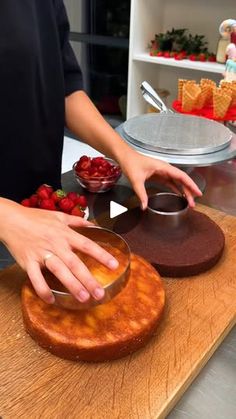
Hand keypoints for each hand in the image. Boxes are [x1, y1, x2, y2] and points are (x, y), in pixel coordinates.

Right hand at [0, 199, 117, 303]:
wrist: (11, 219)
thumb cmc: (36, 218)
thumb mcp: (59, 216)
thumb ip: (77, 221)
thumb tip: (93, 225)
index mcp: (65, 234)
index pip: (87, 245)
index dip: (101, 255)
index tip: (114, 265)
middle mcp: (56, 244)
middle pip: (75, 263)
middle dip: (88, 279)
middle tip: (100, 293)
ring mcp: (41, 254)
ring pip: (59, 271)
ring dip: (71, 285)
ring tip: (83, 298)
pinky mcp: (27, 262)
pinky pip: (36, 278)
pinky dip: (42, 289)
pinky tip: (51, 300)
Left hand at [119, 151, 201, 208]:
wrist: (125, 157)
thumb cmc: (131, 163)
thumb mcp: (136, 180)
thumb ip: (141, 193)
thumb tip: (144, 206)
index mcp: (164, 167)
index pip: (182, 176)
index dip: (191, 185)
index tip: (198, 192)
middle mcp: (165, 169)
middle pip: (182, 180)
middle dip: (189, 192)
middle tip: (193, 204)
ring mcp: (163, 172)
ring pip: (177, 182)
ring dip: (183, 192)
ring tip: (189, 202)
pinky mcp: (158, 175)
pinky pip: (170, 183)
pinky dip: (176, 189)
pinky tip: (179, 196)